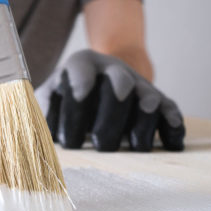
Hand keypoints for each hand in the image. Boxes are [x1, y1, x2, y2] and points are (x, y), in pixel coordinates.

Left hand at [36, 49, 184, 151]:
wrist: (101, 80)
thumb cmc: (68, 98)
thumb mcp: (50, 96)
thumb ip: (42, 110)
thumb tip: (38, 134)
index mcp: (82, 65)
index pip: (80, 69)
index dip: (80, 84)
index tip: (79, 98)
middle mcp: (112, 71)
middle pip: (119, 85)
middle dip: (111, 116)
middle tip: (100, 143)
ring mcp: (137, 85)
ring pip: (148, 99)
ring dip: (143, 123)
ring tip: (136, 146)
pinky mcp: (157, 101)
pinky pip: (170, 110)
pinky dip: (172, 126)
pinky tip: (171, 143)